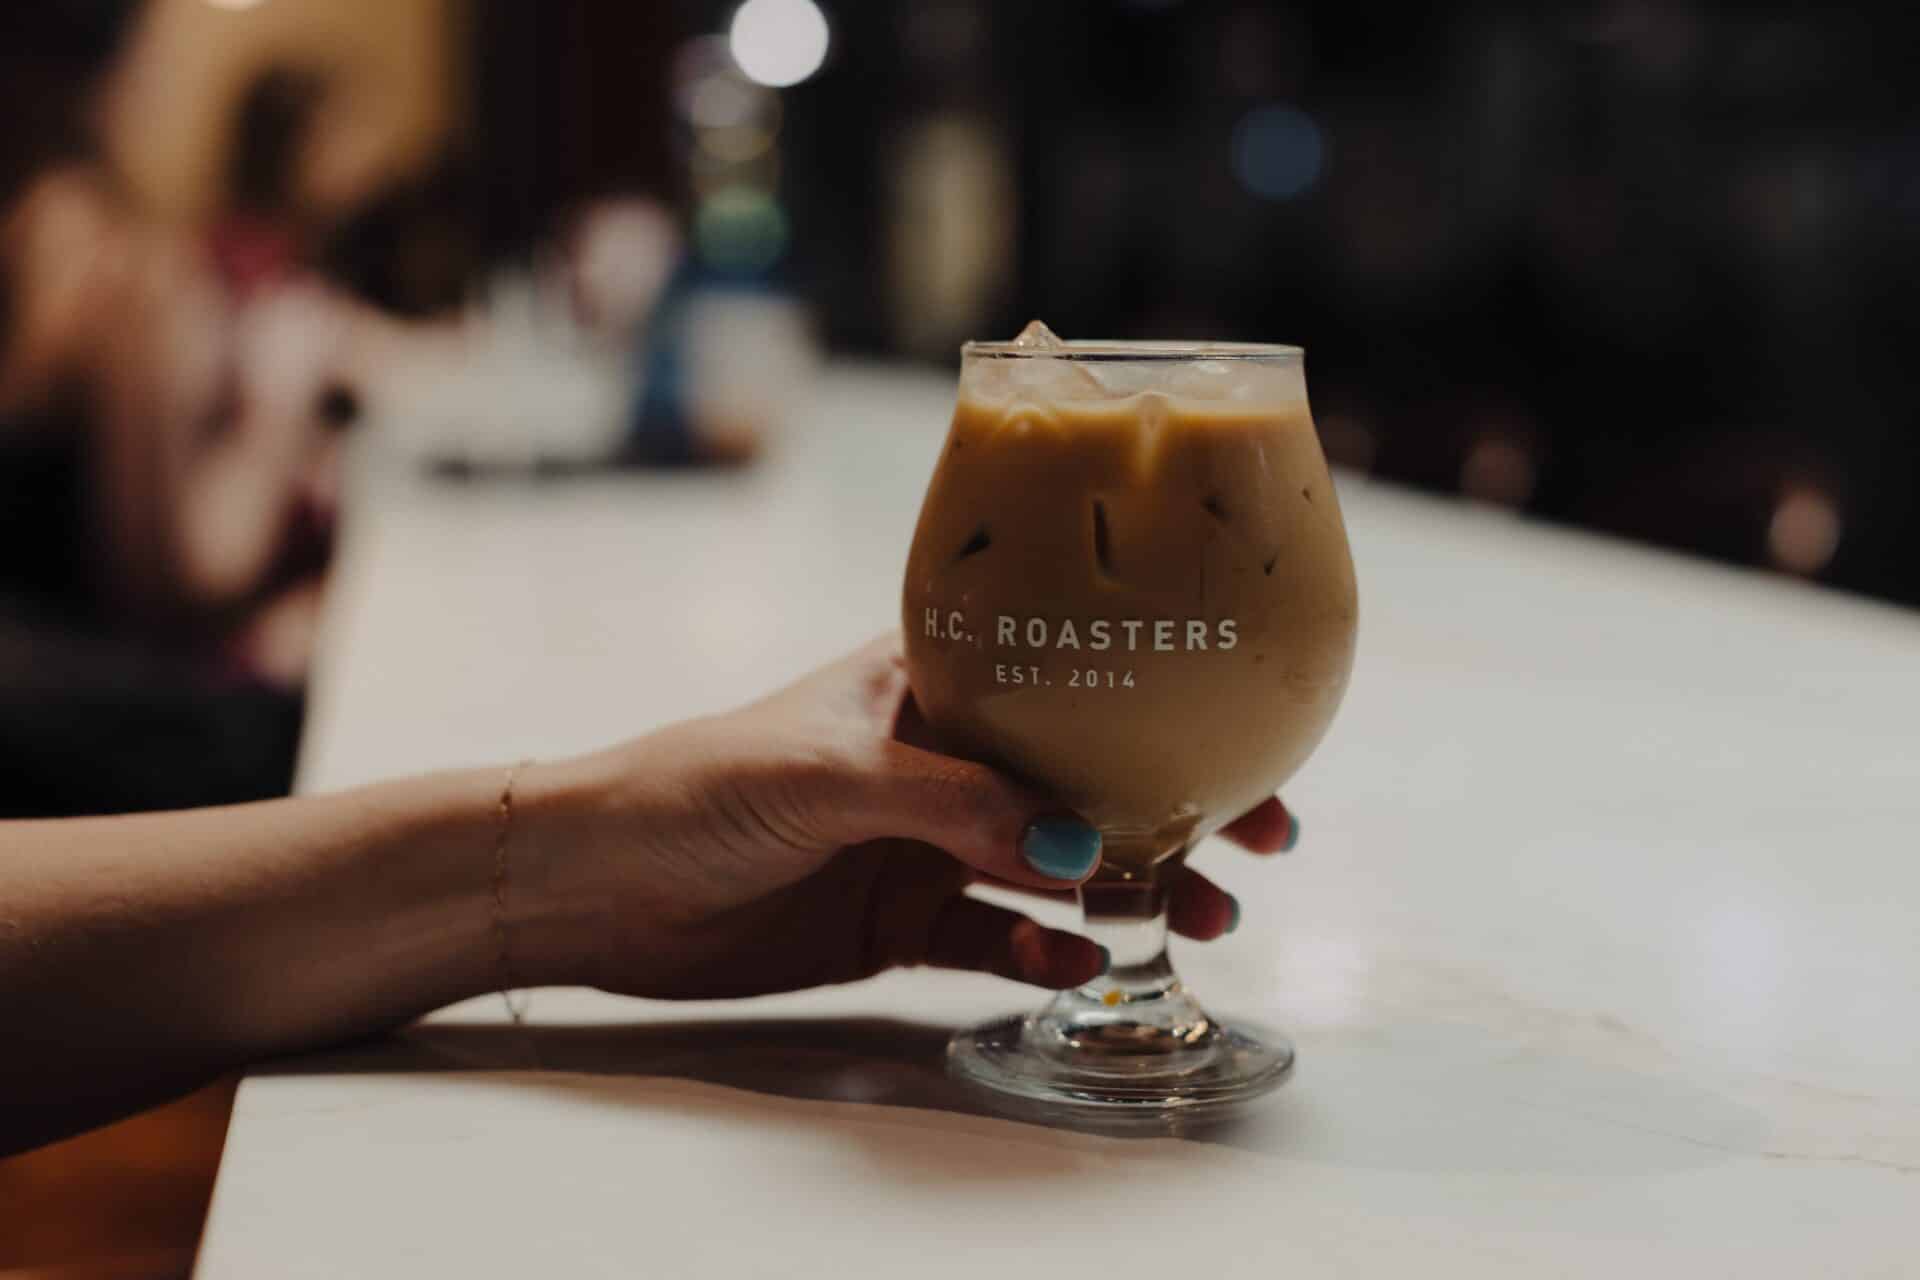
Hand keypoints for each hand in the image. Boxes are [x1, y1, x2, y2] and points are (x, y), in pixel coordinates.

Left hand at [525, 634, 1300, 1000]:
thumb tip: (1079, 852)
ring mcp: (924, 842)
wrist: (596, 881)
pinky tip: (1086, 967)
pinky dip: (1044, 954)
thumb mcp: (832, 775)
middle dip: (1171, 809)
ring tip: (1197, 921)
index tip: (1244, 744)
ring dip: (1128, 892)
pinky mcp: (897, 920)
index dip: (1157, 709)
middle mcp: (942, 759)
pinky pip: (996, 938)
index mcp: (929, 682)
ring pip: (1054, 867)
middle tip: (1259, 843)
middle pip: (1082, 780)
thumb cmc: (697, 783)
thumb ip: (956, 806)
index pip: (1066, 685)